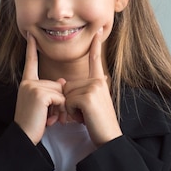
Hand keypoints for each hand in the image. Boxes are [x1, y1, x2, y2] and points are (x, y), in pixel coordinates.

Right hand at [14, 33, 66, 144]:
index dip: (31, 48)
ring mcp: (33, 87)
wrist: (24, 137)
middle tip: (47, 116)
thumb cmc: (33, 123)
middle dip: (58, 103)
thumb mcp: (41, 105)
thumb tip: (62, 82)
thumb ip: (50, 91)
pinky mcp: (39, 94)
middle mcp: (28, 82)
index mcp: (26, 83)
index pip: (30, 62)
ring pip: (60, 92)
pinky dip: (59, 110)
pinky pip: (60, 98)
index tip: (31, 35)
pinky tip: (48, 118)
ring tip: (47, 118)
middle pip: (57, 85)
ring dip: (59, 108)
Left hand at [63, 29, 122, 146]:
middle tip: (85, 114)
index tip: (98, 32)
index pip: (95, 61)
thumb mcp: (88, 105)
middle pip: (68, 85)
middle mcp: (98, 82)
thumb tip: (62, 82)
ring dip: (70, 109)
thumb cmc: (97, 124)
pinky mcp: (88, 96)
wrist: (108, 138)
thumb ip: (78, 91)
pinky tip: (84, 118)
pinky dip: (72, 113)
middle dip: (70, 103)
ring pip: (66, 94)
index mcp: (99, 82)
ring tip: (85, 117)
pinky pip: (68, 101)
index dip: (96, 46)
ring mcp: (94, 88)